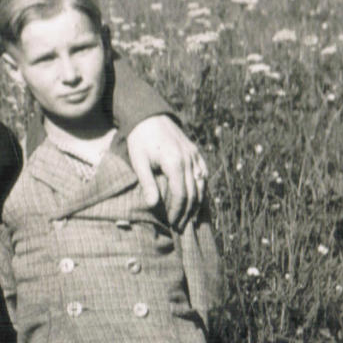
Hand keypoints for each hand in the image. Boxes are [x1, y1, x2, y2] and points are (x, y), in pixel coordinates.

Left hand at [126, 114, 207, 228]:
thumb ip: (147, 184)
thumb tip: (153, 206)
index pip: (181, 195)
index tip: (172, 224)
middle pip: (194, 193)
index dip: (178, 212)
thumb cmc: (140, 140)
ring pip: (202, 185)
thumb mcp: (139, 161)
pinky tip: (197, 200)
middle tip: (180, 227)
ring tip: (189, 219)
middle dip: (188, 213)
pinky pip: (204, 174)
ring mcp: (195, 155)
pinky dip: (202, 189)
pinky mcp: (196, 153)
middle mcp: (189, 159)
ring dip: (197, 204)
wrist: (149, 116)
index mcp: (175, 162)